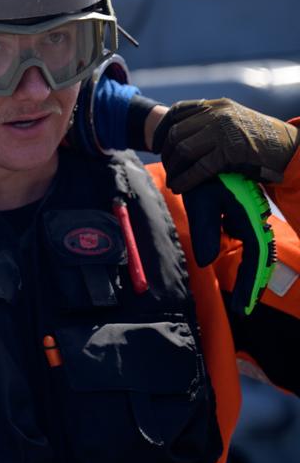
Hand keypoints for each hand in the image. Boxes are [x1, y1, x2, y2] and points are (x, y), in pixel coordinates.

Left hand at [152, 98, 298, 194]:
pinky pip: (199, 167)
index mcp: (217, 105)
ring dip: (173, 168)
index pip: (177, 112)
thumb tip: (180, 136)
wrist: (289, 148)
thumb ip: (210, 122)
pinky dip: (186, 179)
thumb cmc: (260, 139)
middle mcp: (218, 114)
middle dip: (166, 153)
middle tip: (167, 168)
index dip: (162, 129)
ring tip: (173, 180)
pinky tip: (180, 187)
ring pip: (183, 149)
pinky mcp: (230, 151)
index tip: (155, 145)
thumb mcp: (234, 120)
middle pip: (176, 133)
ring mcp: (223, 131)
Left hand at [182, 174, 275, 315]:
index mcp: (249, 217)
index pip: (255, 257)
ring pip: (256, 252)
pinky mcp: (242, 217)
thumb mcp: (202, 200)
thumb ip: (205, 229)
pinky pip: (248, 243)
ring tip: (243, 300)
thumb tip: (206, 261)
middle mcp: (255, 220)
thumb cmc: (204, 175)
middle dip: (251, 284)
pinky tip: (241, 275)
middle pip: (259, 258)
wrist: (210, 153)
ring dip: (249, 275)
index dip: (249, 283)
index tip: (242, 308)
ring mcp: (250, 219)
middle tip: (243, 309)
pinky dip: (245, 261)